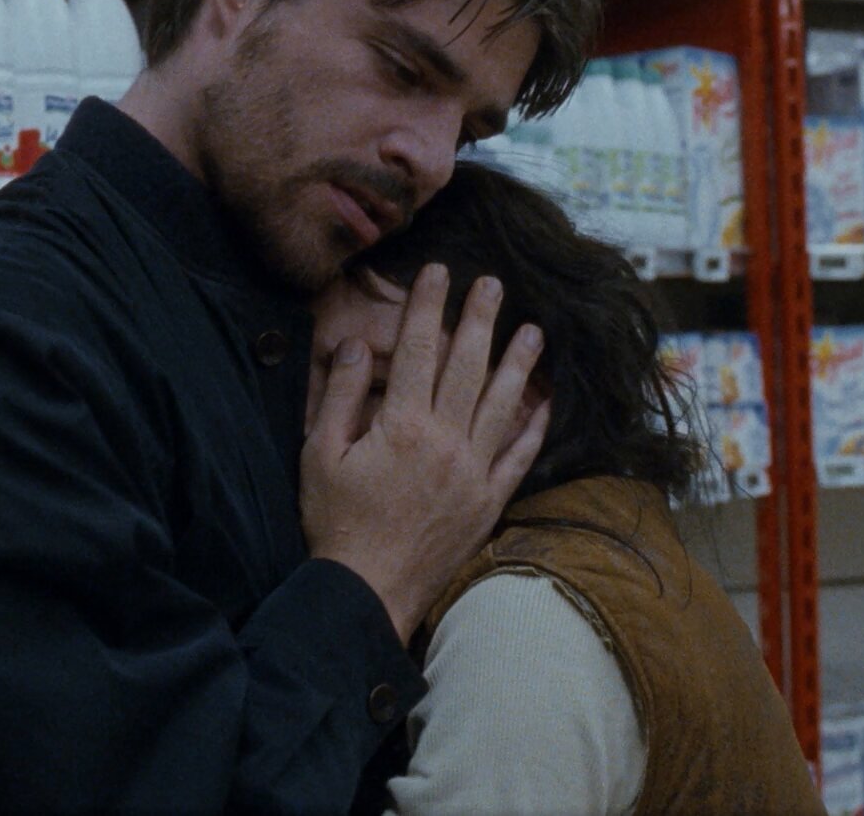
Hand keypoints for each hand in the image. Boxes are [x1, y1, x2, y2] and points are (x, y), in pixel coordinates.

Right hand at [300, 264, 550, 642]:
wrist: (366, 592)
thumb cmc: (334, 523)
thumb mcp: (318, 454)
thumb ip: (341, 396)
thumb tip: (358, 346)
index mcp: (402, 425)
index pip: (420, 350)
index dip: (430, 306)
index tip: (441, 272)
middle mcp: (446, 441)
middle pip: (468, 367)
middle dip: (481, 320)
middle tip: (494, 285)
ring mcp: (473, 473)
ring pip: (503, 405)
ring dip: (520, 365)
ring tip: (534, 332)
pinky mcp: (487, 502)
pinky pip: (518, 458)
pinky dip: (533, 429)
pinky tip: (545, 404)